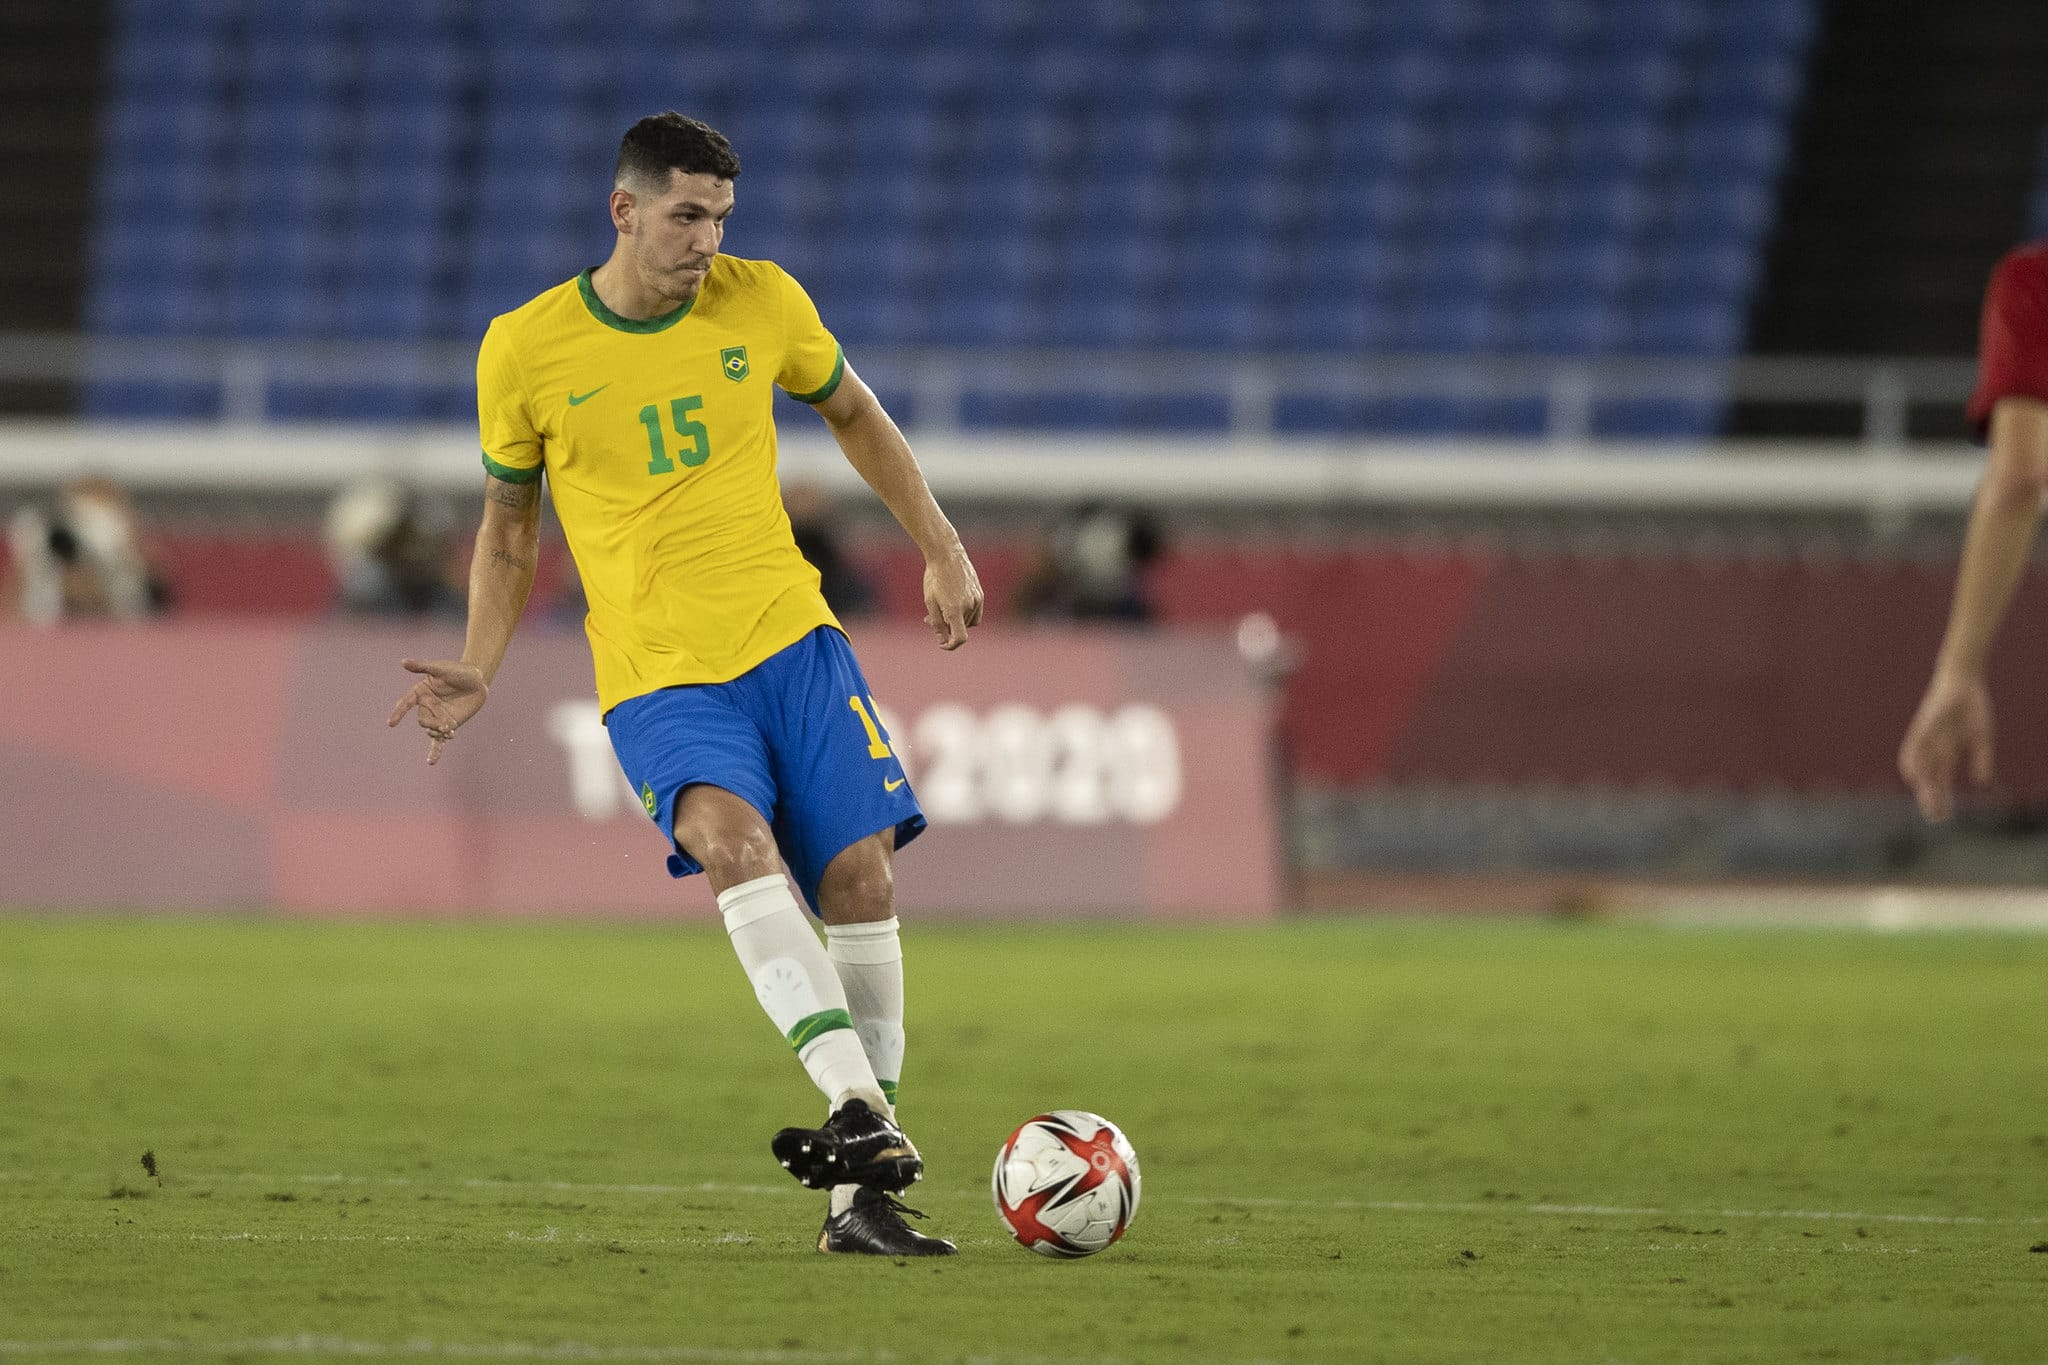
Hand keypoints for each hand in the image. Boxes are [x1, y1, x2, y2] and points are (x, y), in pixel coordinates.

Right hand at [387, 658, 488, 765]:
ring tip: (449, 729)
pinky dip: (435, 751)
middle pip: (422, 720)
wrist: (477, 681)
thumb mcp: (441, 668)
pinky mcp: (449, 724)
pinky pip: (439, 740)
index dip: (399, 712)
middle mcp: (426, 706)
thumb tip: (403, 662)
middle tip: (445, 724)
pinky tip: (431, 762)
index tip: (391, 723)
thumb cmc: (458, 671)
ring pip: (430, 730)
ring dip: (438, 732)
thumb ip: (423, 666)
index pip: (406, 703)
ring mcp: (437, 716)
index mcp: (420, 692)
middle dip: (431, 723)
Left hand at [923, 546, 983, 649]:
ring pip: (967, 621)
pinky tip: (953, 604)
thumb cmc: (935, 577)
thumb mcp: (930, 601)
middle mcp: (969, 606)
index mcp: (955, 609)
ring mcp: (977, 600)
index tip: (942, 644)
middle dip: (946, 628)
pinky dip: (965, 614)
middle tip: (929, 618)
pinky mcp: (980, 594)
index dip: (951, 645)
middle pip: (960, 628)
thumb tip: (942, 640)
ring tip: (939, 607)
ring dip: (955, 620)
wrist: (947, 554)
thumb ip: (936, 623)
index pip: (959, 638)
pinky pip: (975, 613)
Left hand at [1898, 670, 1993, 821]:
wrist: (1964, 682)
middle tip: (1935, 817)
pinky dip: (1912, 760)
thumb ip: (1981, 759)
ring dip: (1924, 785)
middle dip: (1932, 798)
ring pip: (1922, 766)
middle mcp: (1933, 748)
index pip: (1940, 781)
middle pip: (1929, 778)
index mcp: (1947, 752)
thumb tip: (1982, 782)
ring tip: (1928, 802)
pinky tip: (1913, 775)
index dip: (1942, 798)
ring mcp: (1927, 738)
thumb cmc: (1972, 708)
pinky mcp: (1924, 725)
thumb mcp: (1981, 737)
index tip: (1944, 816)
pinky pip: (1914, 745)